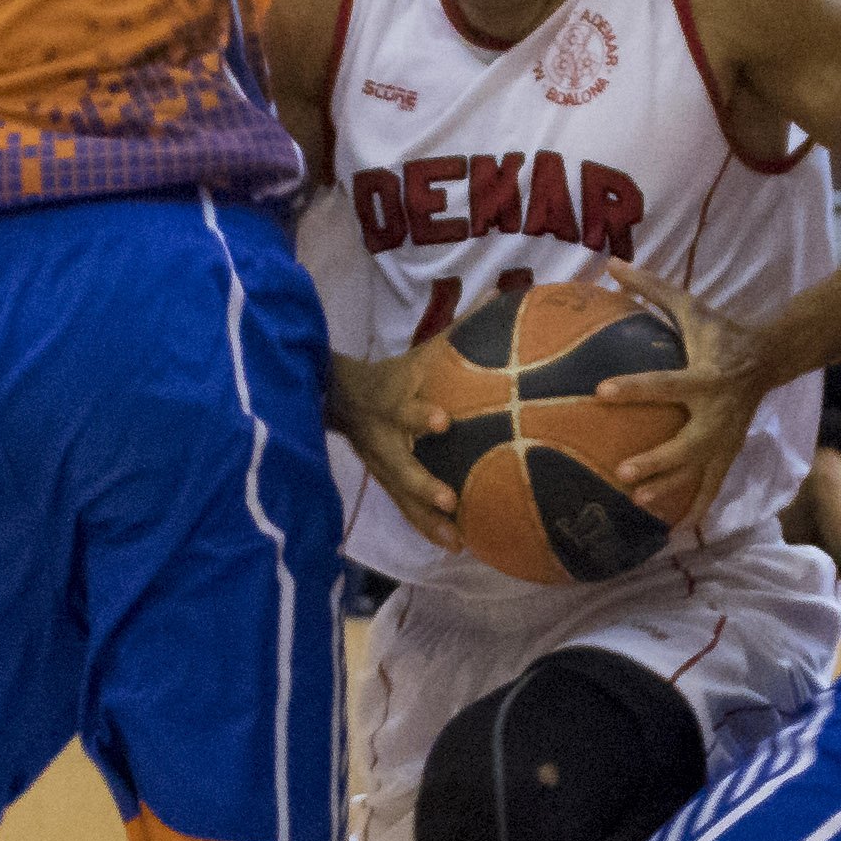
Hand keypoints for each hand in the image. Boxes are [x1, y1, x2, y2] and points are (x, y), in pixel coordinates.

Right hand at [331, 339, 463, 539]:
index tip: (443, 420)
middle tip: (449, 501)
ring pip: (401, 496)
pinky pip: (404, 509)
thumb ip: (462, 329)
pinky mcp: (384, 483)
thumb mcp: (421, 352)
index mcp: (390, 401)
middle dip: (422, 485)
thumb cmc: (392, 374)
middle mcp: (383, 438)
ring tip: (455, 540)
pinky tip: (452, 545)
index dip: (419, 414)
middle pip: (399, 466)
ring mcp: (381, 465)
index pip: (402, 407)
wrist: (337, 397)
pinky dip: (426, 528)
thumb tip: (502, 295)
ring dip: (426, 519)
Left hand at [587, 259, 779, 522]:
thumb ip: (652, 288)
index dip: (634, 389)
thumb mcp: (691, 306)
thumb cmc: (720, 330)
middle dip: (657, 461)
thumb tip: (610, 264)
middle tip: (622, 472)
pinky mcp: (731, 450)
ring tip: (637, 503)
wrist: (771, 356)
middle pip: (687, 443)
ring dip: (670, 489)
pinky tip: (675, 530)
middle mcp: (717, 412)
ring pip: (699, 471)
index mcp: (705, 376)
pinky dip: (697, 506)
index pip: (665, 385)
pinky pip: (713, 484)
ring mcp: (727, 436)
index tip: (601, 392)